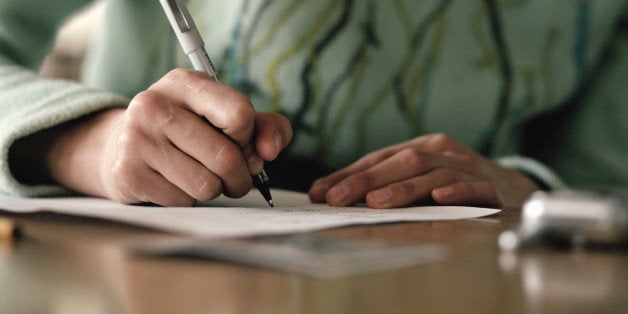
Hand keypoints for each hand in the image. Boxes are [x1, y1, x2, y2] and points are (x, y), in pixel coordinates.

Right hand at [47, 69, 291, 205]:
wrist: (122, 146)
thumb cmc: (189, 131)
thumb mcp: (226, 116)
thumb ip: (264, 127)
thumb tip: (270, 150)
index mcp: (186, 83)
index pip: (239, 114)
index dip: (250, 138)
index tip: (242, 143)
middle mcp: (156, 105)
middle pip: (226, 158)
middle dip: (240, 177)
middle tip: (235, 177)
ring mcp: (137, 139)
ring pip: (207, 185)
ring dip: (215, 190)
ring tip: (202, 176)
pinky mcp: (128, 173)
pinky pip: (183, 201)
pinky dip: (188, 198)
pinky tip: (175, 182)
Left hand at [308, 134, 538, 208]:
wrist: (514, 187)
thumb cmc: (454, 183)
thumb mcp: (419, 177)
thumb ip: (381, 183)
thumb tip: (327, 194)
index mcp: (422, 146)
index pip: (379, 158)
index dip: (349, 174)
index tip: (320, 192)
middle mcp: (443, 151)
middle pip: (402, 161)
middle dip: (365, 180)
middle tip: (336, 198)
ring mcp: (468, 167)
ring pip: (432, 173)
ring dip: (402, 188)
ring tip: (375, 203)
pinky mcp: (491, 187)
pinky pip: (474, 187)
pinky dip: (456, 191)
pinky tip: (438, 198)